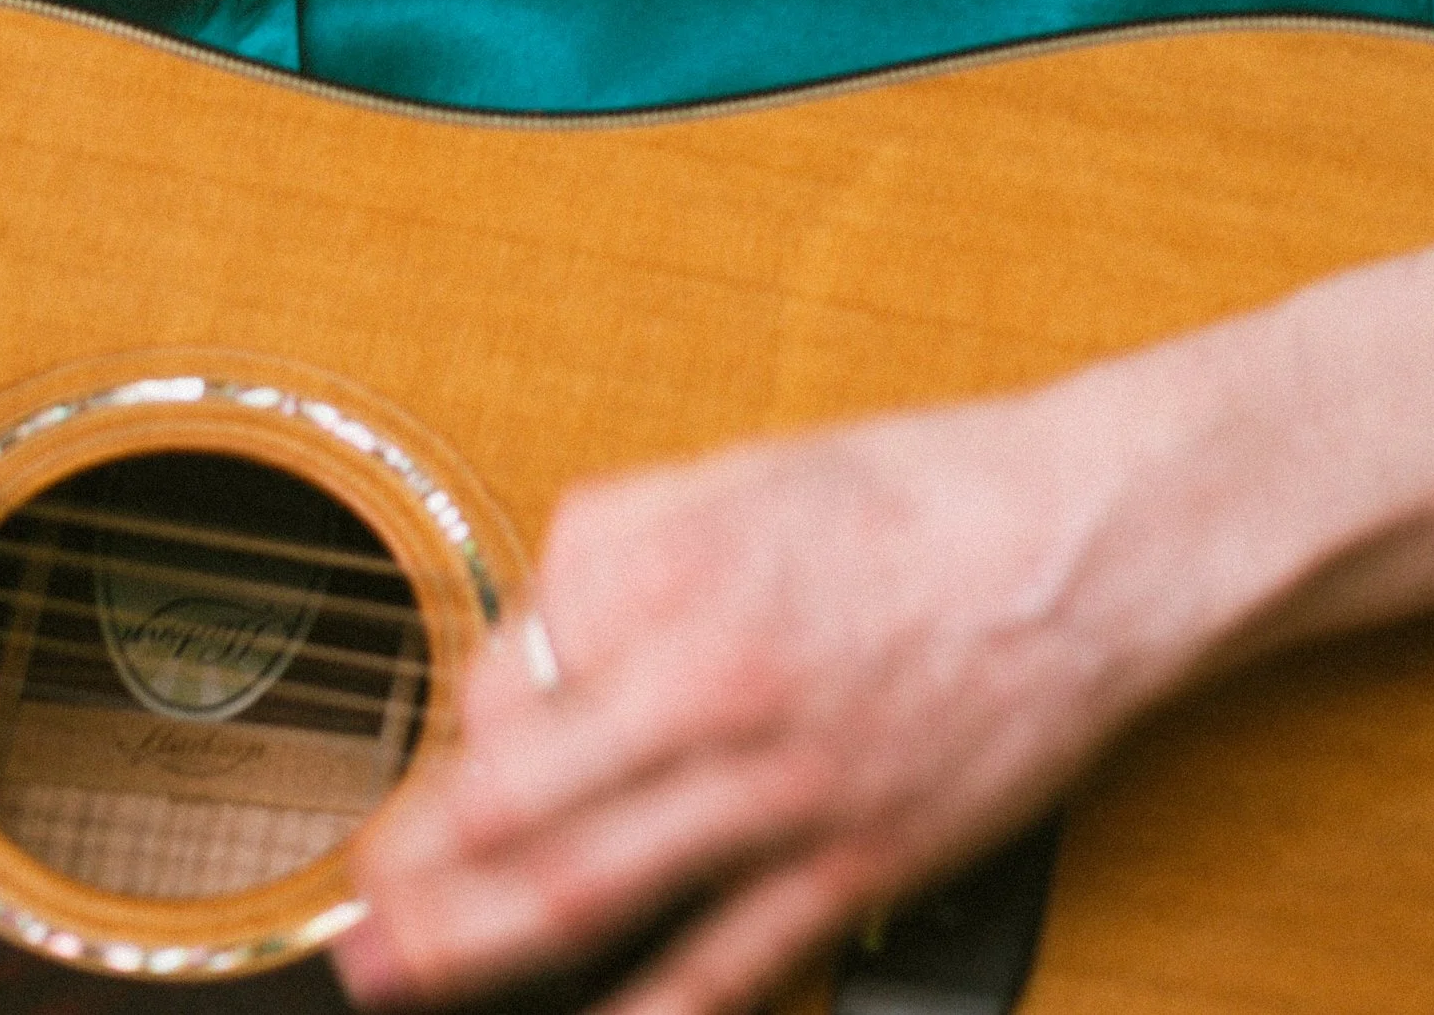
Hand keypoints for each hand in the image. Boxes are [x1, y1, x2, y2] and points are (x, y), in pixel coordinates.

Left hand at [336, 240, 1433, 1014]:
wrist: (1085, 541)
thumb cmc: (921, 494)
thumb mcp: (742, 473)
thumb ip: (627, 545)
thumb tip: (543, 622)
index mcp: (668, 568)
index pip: (508, 672)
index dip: (461, 730)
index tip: (439, 762)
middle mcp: (707, 680)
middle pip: (515, 801)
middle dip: (415, 872)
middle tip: (349, 919)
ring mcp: (781, 785)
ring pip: (591, 888)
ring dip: (477, 946)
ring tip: (404, 977)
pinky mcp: (857, 862)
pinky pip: (729, 962)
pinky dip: (648, 1012)